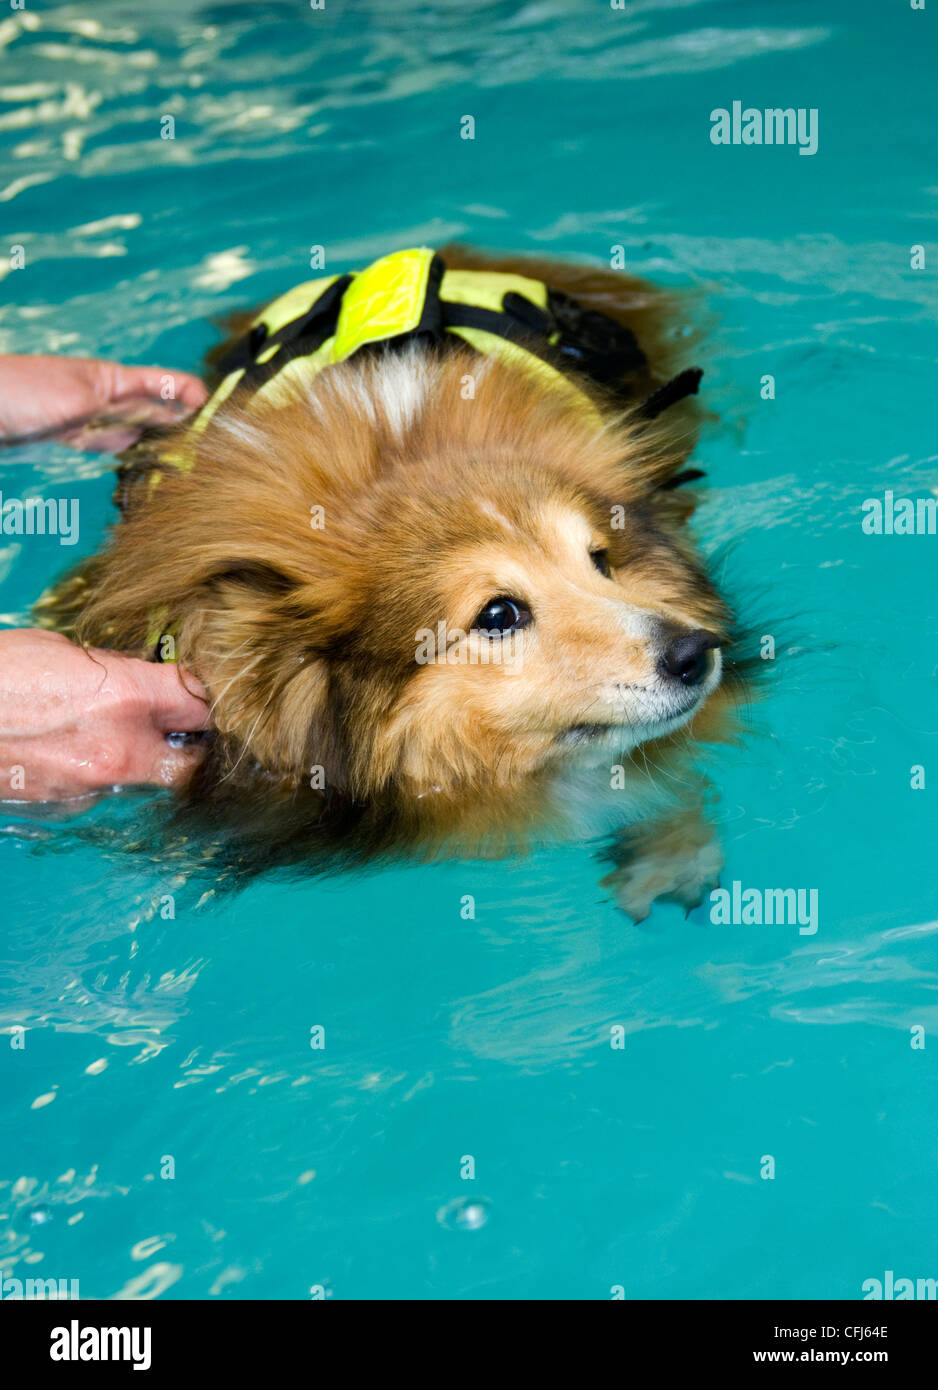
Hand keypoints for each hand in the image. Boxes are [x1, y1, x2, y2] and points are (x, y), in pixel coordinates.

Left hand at [0, 354, 206, 451]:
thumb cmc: (20, 392)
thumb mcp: (78, 403)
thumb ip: (119, 416)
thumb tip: (155, 427)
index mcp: (110, 378)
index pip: (163, 383)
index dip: (192, 396)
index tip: (217, 416)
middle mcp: (103, 396)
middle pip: (153, 408)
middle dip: (182, 423)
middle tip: (212, 447)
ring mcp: (88, 416)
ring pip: (135, 429)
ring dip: (159, 442)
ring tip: (188, 458)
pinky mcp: (71, 435)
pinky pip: (110, 444)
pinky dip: (129, 453)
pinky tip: (143, 461)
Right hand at [0, 628, 211, 802]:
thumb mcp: (62, 651)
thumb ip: (115, 671)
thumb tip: (142, 678)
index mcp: (128, 697)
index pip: (202, 702)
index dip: (208, 698)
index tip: (206, 695)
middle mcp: (121, 748)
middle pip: (194, 763)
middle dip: (193, 748)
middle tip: (182, 732)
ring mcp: (94, 785)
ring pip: (146, 781)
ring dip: (143, 763)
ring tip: (111, 736)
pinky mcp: (67, 808)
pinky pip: (102, 791)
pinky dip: (96, 775)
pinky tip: (68, 751)